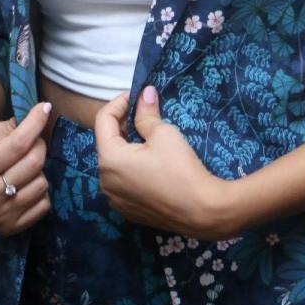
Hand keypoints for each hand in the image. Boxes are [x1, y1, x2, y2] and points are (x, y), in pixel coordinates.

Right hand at [0, 101, 51, 235]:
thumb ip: (10, 127)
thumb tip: (42, 115)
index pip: (18, 145)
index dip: (35, 124)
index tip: (45, 108)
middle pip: (34, 163)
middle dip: (38, 144)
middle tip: (31, 140)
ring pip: (42, 183)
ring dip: (38, 169)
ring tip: (23, 165)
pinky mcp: (9, 228)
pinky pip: (43, 205)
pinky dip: (39, 190)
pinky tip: (24, 184)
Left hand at [95, 87, 231, 237]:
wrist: (201, 211)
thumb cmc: (180, 168)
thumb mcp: (163, 134)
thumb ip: (147, 113)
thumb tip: (145, 93)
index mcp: (109, 159)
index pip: (103, 120)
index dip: (119, 102)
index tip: (138, 95)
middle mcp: (104, 181)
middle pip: (107, 142)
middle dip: (123, 123)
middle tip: (144, 112)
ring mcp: (115, 198)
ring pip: (115, 163)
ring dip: (127, 145)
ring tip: (147, 136)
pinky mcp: (128, 210)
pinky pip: (123, 181)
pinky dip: (131, 166)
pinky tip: (151, 162)